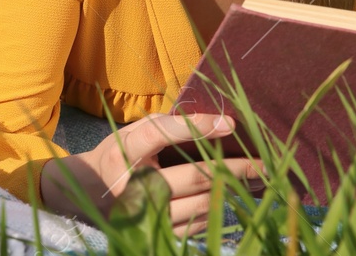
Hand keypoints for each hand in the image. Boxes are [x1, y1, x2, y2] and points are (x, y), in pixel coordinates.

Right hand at [39, 113, 263, 236]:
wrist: (89, 194)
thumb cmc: (118, 156)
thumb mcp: (132, 133)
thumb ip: (168, 124)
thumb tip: (220, 124)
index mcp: (124, 154)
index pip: (161, 134)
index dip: (197, 127)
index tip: (230, 123)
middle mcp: (134, 188)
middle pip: (195, 176)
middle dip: (237, 168)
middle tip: (266, 163)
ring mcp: (147, 216)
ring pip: (203, 203)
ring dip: (235, 191)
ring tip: (260, 181)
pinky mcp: (157, 233)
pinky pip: (198, 221)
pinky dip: (220, 208)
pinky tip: (237, 197)